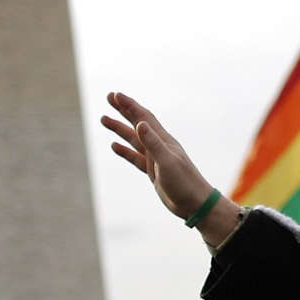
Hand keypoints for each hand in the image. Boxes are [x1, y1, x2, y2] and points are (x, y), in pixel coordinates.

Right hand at [101, 93, 241, 246]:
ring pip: (134, 139)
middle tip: (109, 97)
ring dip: (119, 128)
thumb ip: (154, 144)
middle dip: (123, 110)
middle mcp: (159, 146)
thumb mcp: (167, 163)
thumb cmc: (185, 184)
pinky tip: (114, 145)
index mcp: (163, 140)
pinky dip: (124, 150)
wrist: (195, 204)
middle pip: (138, 123)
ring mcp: (155, 158)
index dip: (130, 105)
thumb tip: (140, 124)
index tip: (115, 95)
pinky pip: (135, 157)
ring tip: (104, 119)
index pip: (144, 117)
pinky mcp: (153, 171)